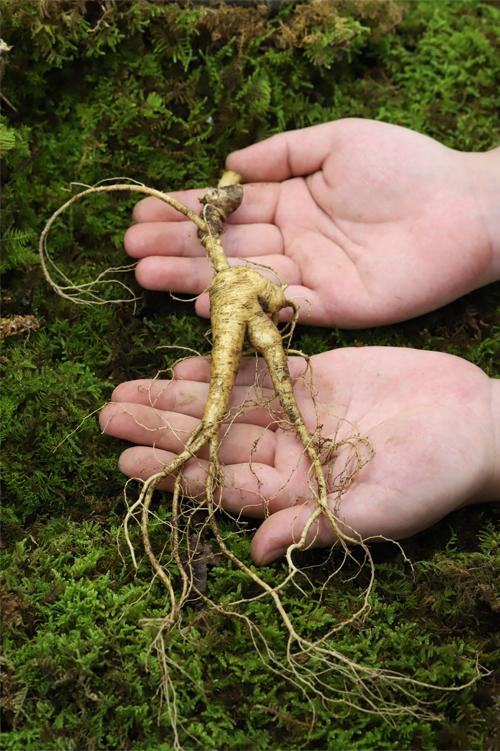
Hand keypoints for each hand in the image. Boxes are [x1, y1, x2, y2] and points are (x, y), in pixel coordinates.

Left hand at [99, 347, 499, 563]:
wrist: (473, 424)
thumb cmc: (433, 477)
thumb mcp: (378, 510)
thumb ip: (317, 528)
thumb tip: (259, 554)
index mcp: (297, 493)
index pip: (223, 484)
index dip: (176, 473)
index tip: (128, 462)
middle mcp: (289, 454)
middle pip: (213, 439)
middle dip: (161, 427)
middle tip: (109, 415)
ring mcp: (299, 414)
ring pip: (227, 403)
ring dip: (180, 394)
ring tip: (130, 387)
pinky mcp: (315, 378)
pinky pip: (261, 370)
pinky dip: (227, 364)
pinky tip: (188, 360)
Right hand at [124, 118, 499, 327]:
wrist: (464, 209)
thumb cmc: (405, 166)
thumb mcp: (337, 141)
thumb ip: (283, 153)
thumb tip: (228, 163)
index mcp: (292, 200)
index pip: (228, 209)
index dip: (185, 212)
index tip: (142, 213)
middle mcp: (293, 241)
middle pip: (225, 248)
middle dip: (176, 248)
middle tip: (131, 252)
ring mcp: (310, 276)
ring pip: (241, 280)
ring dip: (193, 280)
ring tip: (147, 276)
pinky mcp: (332, 307)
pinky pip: (278, 308)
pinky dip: (240, 309)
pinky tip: (202, 305)